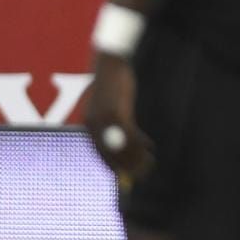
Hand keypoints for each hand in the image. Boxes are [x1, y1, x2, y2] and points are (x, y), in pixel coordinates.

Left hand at [82, 53, 153, 182]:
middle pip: (111, 153)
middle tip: (140, 174)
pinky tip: (150, 146)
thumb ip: (114, 122)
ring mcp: (105, 120)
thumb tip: (124, 137)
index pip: (99, 152)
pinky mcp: (117, 113)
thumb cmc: (111, 84)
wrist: (110, 65)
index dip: (113, 165)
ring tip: (149, 163)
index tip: (123, 175)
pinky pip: (130, 135)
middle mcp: (94, 125)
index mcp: (89, 124)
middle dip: (126, 166)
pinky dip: (141, 143)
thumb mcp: (110, 105)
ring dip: (137, 157)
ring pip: (122, 146)